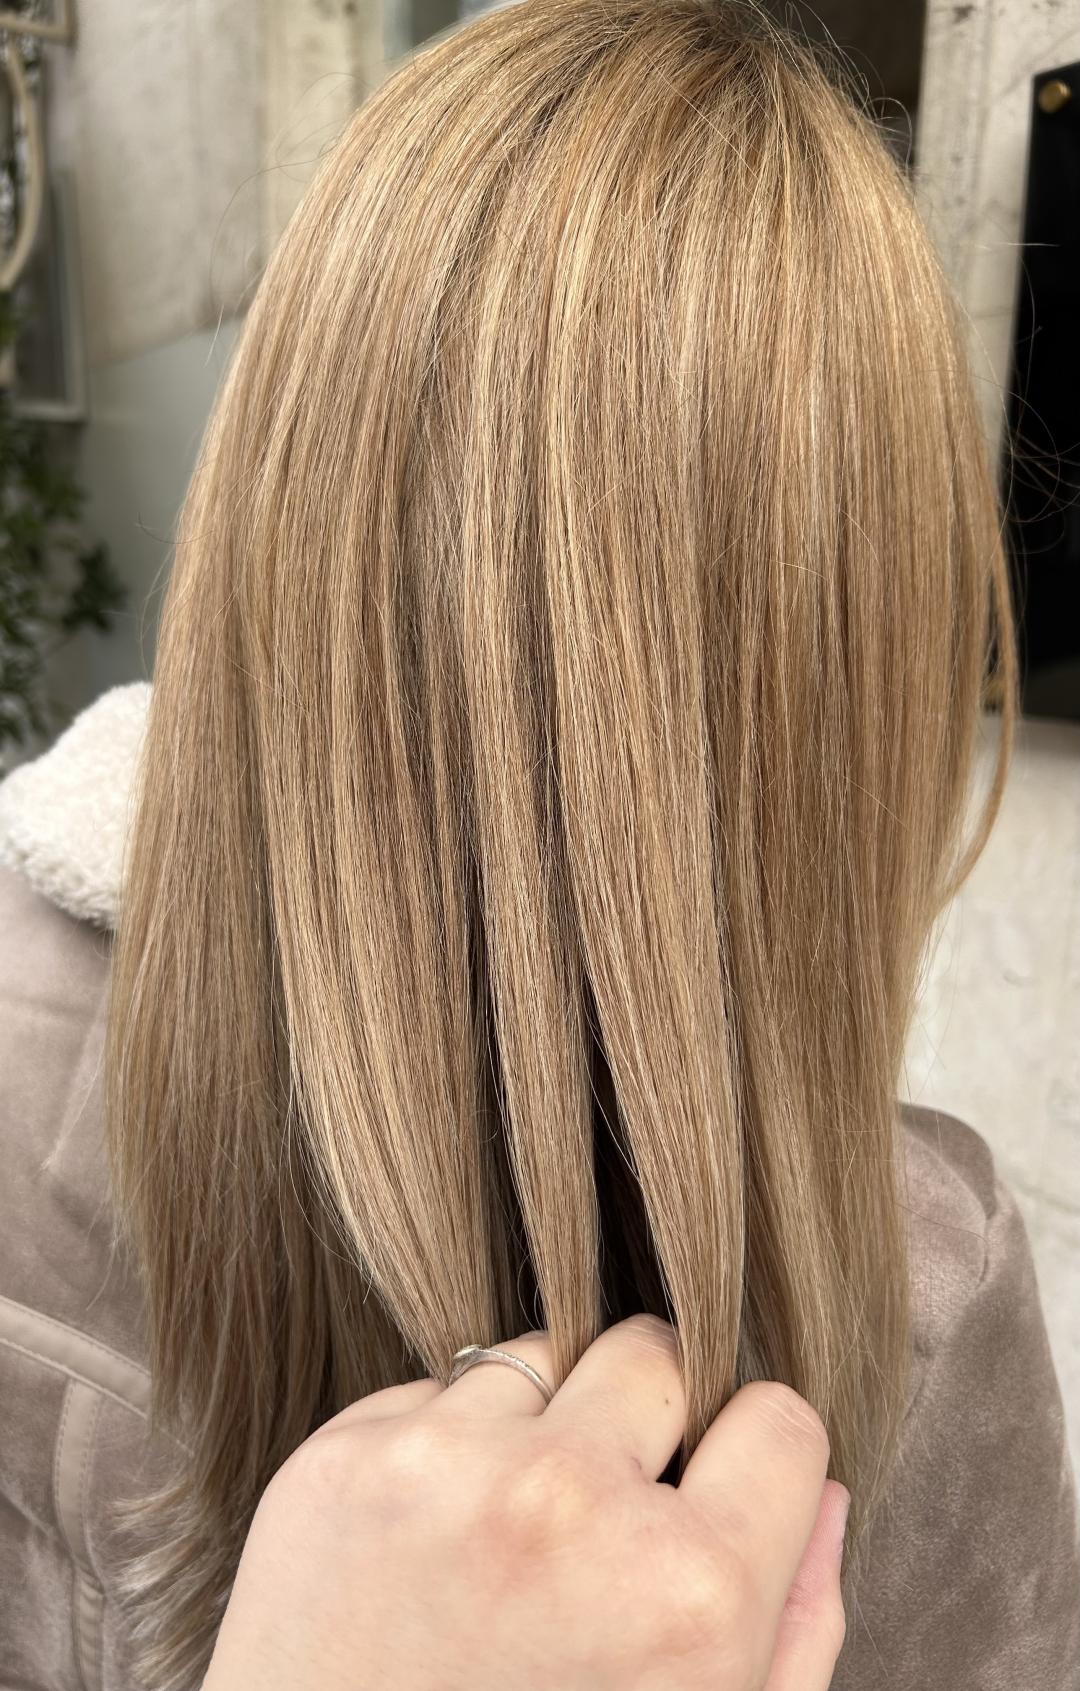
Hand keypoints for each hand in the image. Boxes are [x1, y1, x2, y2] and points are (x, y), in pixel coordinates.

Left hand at [202, 1314, 848, 1689]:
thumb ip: (796, 1625)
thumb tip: (818, 1489)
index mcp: (691, 1596)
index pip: (779, 1418)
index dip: (753, 1466)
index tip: (717, 1503)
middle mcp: (570, 1508)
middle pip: (657, 1354)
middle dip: (645, 1426)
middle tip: (600, 1528)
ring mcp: (446, 1472)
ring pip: (543, 1356)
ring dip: (541, 1430)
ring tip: (506, 1550)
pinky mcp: (345, 1459)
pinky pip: (437, 1394)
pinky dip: (446, 1451)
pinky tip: (427, 1551)